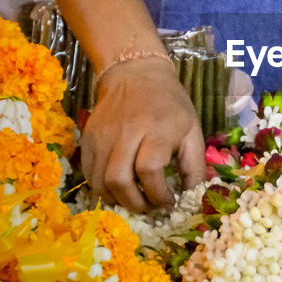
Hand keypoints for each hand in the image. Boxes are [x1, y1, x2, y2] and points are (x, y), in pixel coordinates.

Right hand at [80, 56, 205, 211]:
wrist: (134, 74)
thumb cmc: (169, 105)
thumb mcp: (192, 131)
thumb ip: (194, 166)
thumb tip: (192, 198)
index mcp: (156, 129)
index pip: (150, 171)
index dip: (159, 195)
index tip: (169, 202)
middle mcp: (126, 133)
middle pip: (119, 180)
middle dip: (135, 204)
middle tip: (149, 207)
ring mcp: (102, 136)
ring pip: (100, 182)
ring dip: (117, 200)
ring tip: (134, 200)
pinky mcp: (87, 139)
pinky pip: (88, 173)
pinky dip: (102, 188)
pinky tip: (118, 189)